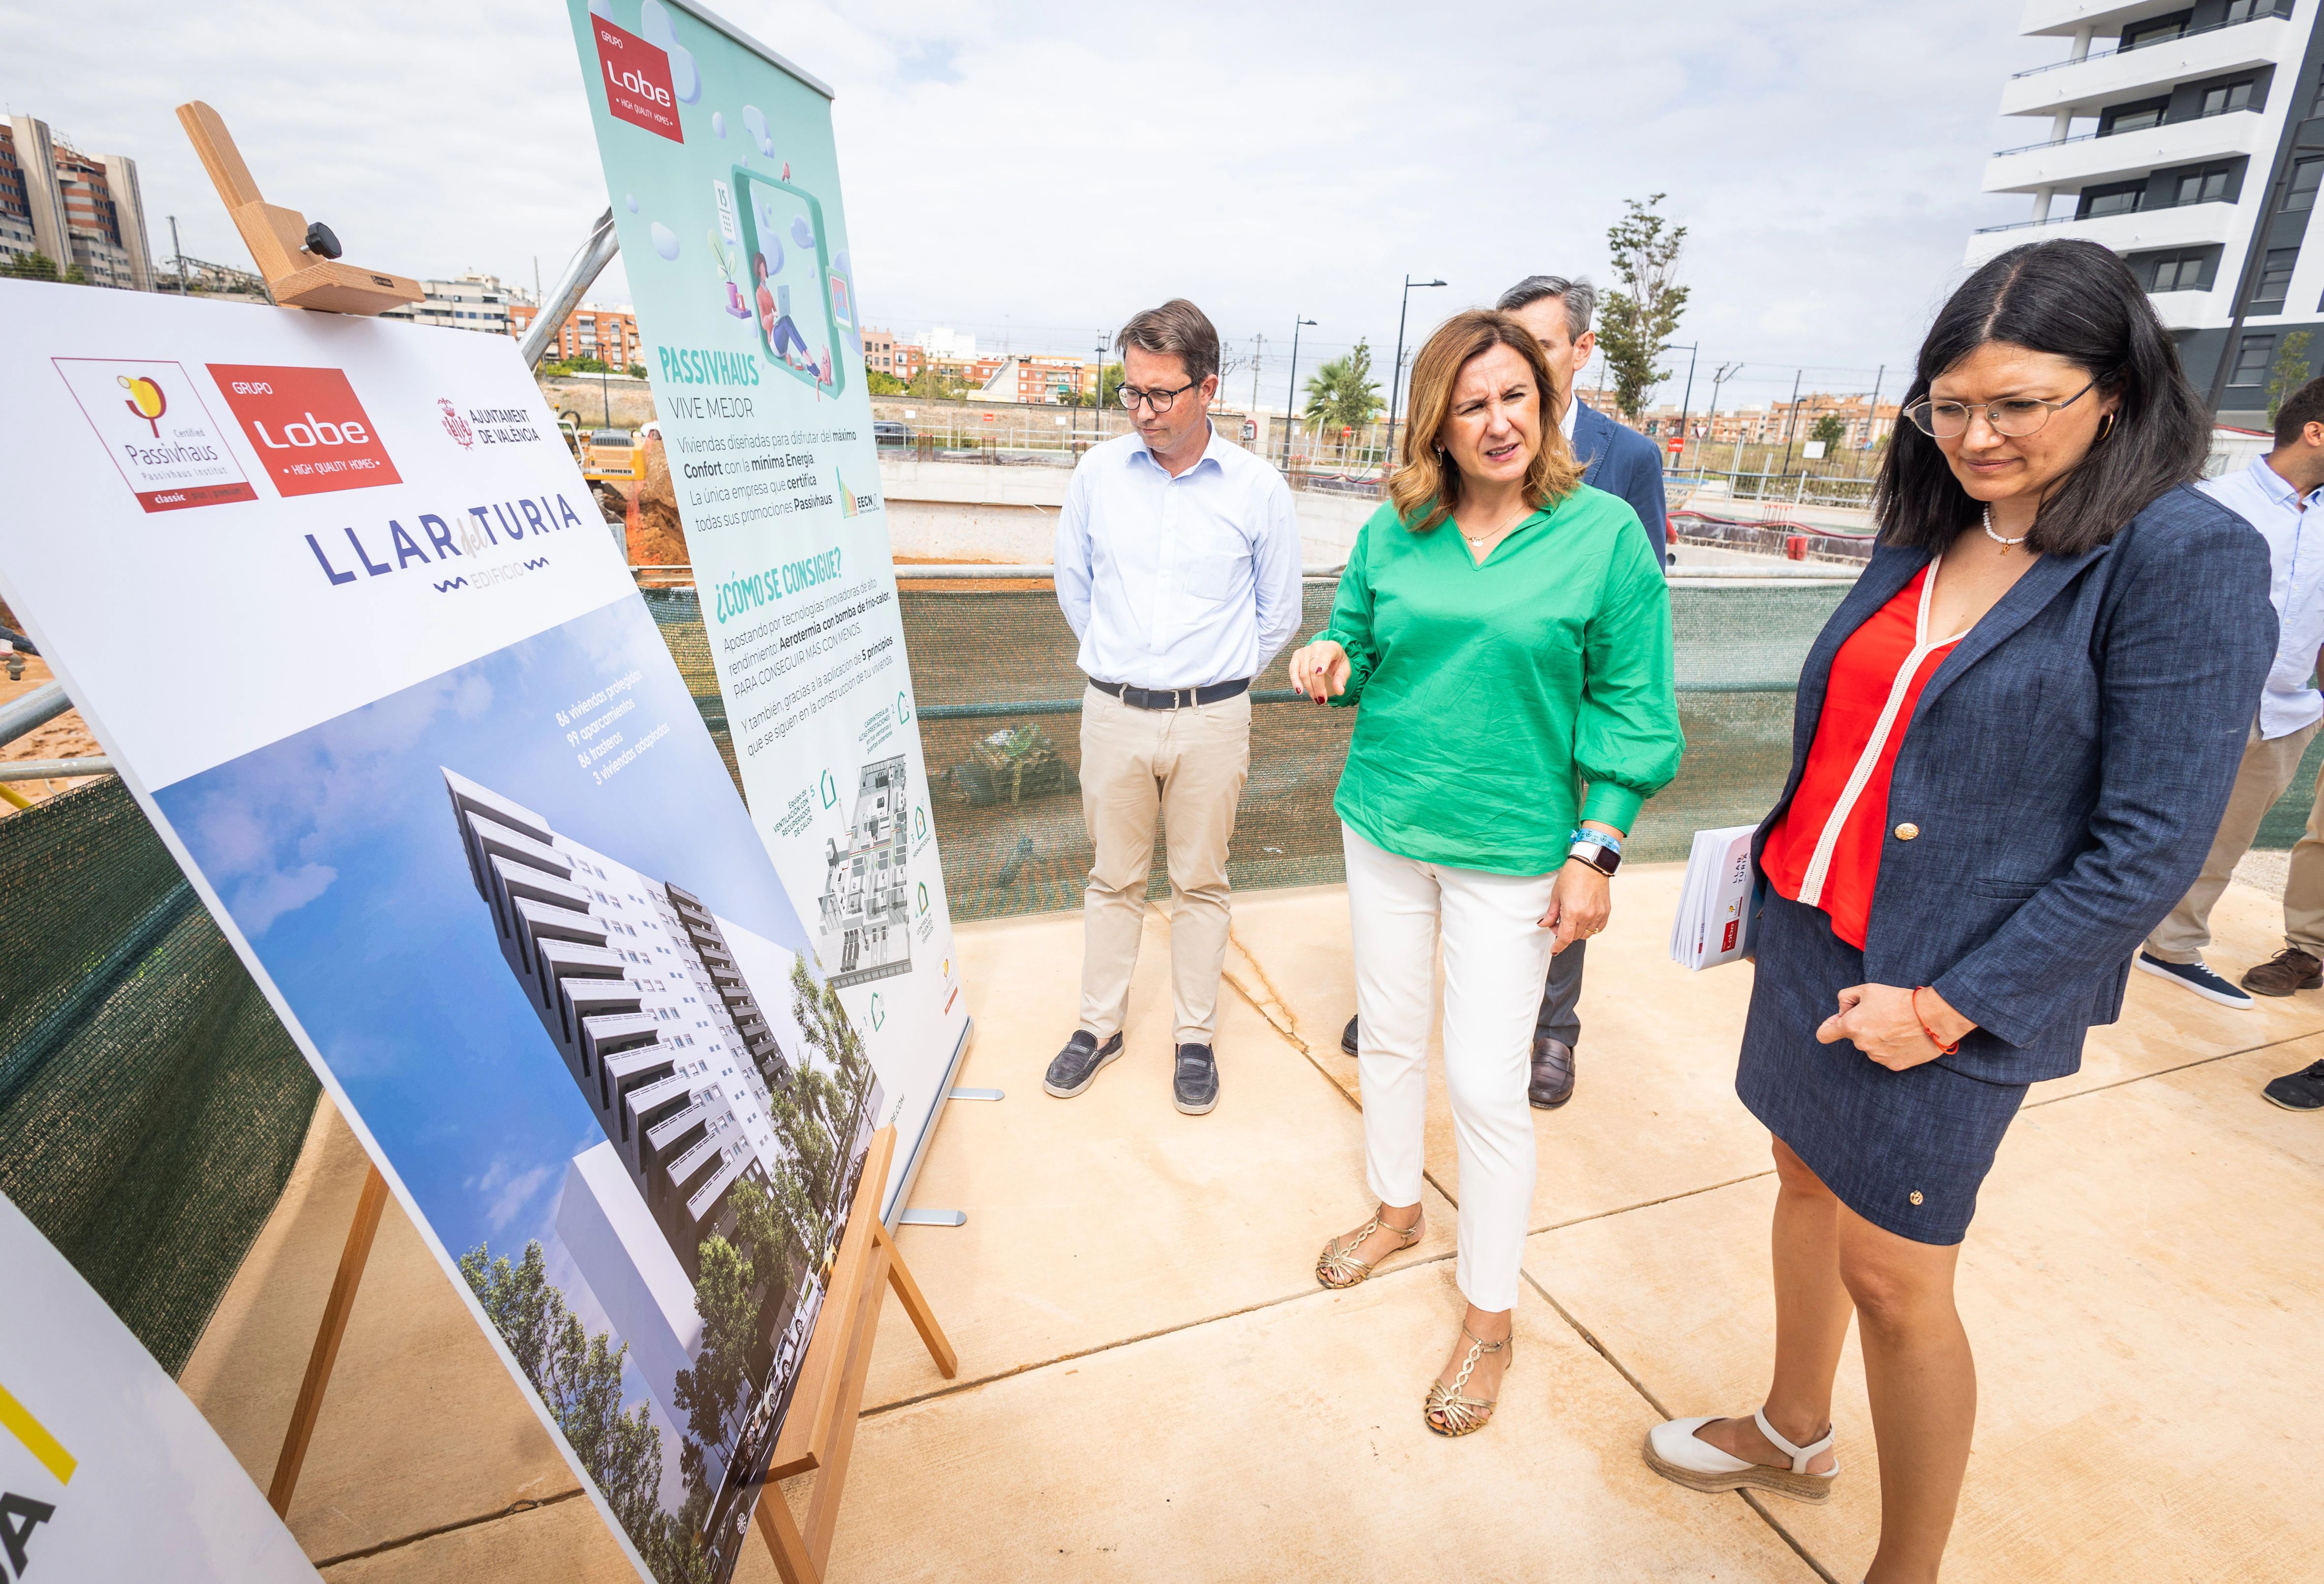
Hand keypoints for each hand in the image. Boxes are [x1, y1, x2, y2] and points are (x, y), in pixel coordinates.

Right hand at [1288, 639, 1349, 701]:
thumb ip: (1341, 679)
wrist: (1329, 654)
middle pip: (1313, 669)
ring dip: (1309, 688)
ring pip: (1304, 672)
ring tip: (1316, 699)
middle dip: (1317, 687)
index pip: (1326, 654)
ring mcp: (1305, 651)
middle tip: (1322, 700)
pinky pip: (1293, 670)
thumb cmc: (1337, 662)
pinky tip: (1299, 691)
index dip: (1322, 664)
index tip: (1319, 674)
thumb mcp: (1344, 669)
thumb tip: (1339, 691)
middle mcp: (1317, 647)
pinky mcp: (1296, 656)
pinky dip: (1295, 682)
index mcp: (1331, 647)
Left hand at [1539, 860, 1609, 955]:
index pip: (1565, 938)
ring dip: (1577, 931)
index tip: (1554, 950)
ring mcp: (1598, 914)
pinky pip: (1598, 928)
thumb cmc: (1572, 875)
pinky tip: (1583, 918)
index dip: (1558, 946)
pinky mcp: (1606, 911)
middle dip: (1563, 933)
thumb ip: (1551, 913)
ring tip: (1571, 918)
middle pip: (1574, 936)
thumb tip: (1544, 925)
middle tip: (1558, 921)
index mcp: (1572, 912)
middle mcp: (1587, 916)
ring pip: (1586, 934)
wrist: (1591, 863)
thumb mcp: (1556, 894)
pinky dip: (1589, 927)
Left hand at [1815, 983, 1972, 1070]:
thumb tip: (1842, 1012)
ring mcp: (1878, 1057)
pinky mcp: (1894, 1065)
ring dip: (1878, 1038)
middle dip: (1863, 1026)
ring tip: (1896, 1025)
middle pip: (1854, 1037)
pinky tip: (1904, 1037)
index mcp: (1852, 1026)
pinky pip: (1887, 1056)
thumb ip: (1845, 998)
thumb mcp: (1867, 989)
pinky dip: (1892, 1048)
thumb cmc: (1899, 1000)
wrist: (1933, 1016)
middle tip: (1882, 1015)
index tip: (1837, 1023)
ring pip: (1871, 1047)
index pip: (1824, 1035)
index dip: (1828, 1027)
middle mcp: (1862, 1045)